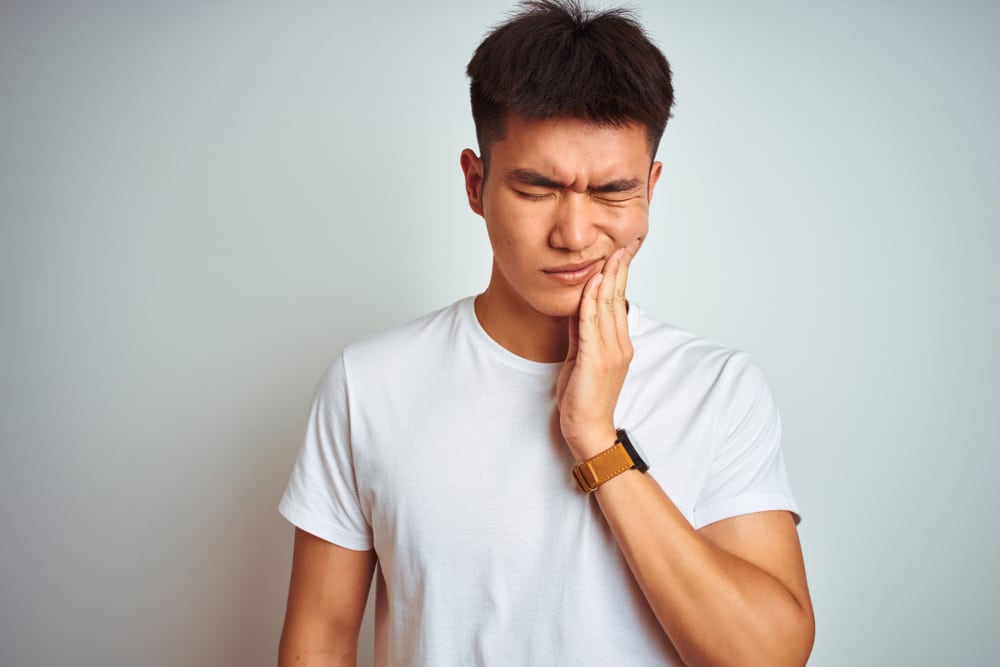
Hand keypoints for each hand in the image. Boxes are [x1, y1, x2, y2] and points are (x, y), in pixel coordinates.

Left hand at [556, 238, 639, 459]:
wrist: (589, 431)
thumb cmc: (584, 400)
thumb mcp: (581, 358)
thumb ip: (581, 333)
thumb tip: (578, 308)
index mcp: (619, 345)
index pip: (619, 303)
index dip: (620, 277)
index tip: (620, 255)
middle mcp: (619, 345)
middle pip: (617, 299)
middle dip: (619, 270)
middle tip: (622, 244)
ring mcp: (610, 352)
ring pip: (608, 307)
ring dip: (607, 278)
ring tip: (610, 254)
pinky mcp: (596, 360)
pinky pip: (592, 324)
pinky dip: (591, 301)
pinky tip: (592, 284)